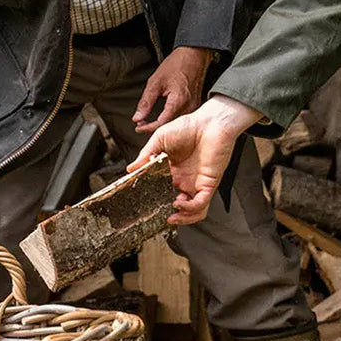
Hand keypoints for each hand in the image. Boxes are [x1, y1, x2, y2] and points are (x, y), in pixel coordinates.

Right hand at [129, 94, 262, 224]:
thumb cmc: (189, 126)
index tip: (142, 204)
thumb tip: (130, 169)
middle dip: (167, 213)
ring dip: (182, 218)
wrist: (210, 121)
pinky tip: (178, 204)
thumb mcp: (160, 139)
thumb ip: (145, 155)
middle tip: (155, 215)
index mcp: (173, 171)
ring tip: (170, 216)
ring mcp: (197, 183)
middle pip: (177, 205)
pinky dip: (190, 210)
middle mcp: (185, 180)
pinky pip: (201, 204)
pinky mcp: (208, 184)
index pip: (162, 192)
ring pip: (192, 211)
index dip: (154, 200)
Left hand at [133, 46, 214, 132]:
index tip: (138, 126)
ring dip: (162, 125)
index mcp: (178, 101)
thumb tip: (137, 118)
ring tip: (149, 121)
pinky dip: (171, 119)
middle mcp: (189, 107)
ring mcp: (195, 106)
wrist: (194, 54)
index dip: (148, 128)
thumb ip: (146, 102)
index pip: (161, 124)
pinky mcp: (196, 105)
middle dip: (153, 128)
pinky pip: (182, 117)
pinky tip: (163, 117)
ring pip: (176, 124)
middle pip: (169, 126)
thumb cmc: (177, 64)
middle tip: (140, 124)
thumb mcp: (156, 81)